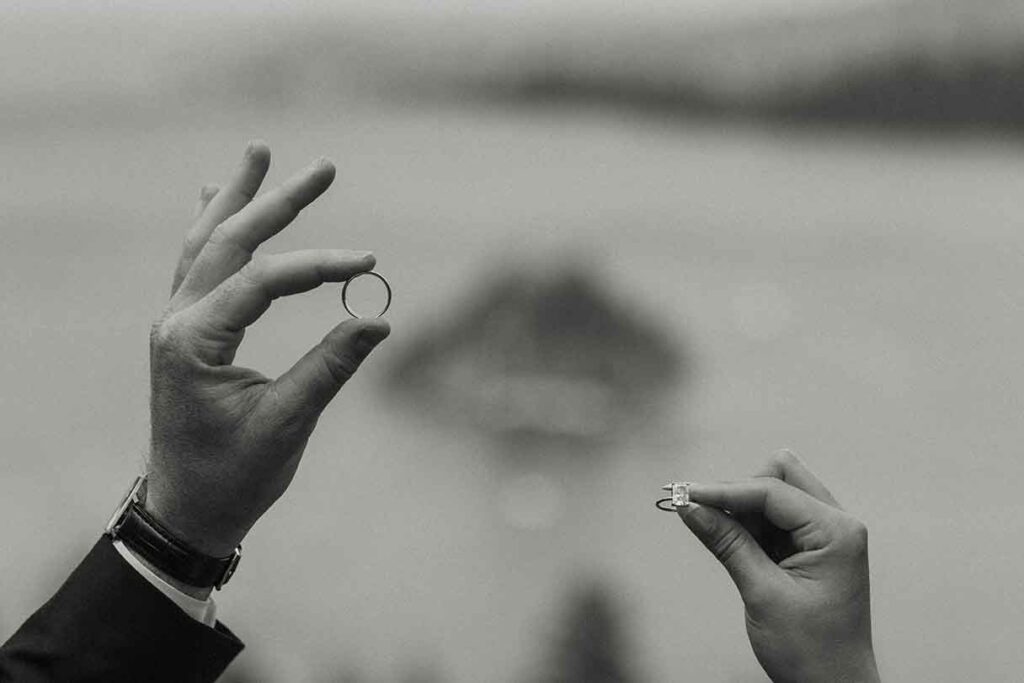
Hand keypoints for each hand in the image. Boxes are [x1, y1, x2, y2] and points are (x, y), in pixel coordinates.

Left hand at [146, 142, 389, 565]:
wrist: (186, 510)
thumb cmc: (235, 475)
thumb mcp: (288, 422)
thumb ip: (330, 366)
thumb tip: (379, 318)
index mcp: (193, 341)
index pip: (262, 280)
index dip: (318, 266)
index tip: (369, 262)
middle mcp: (177, 320)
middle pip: (228, 241)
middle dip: (276, 201)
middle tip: (322, 167)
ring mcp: (175, 323)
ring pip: (205, 243)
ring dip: (235, 198)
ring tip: (257, 152)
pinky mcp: (185, 331)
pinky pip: (196, 264)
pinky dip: (210, 227)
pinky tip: (211, 196)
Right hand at [677, 450, 879, 682]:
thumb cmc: (811, 651)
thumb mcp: (762, 593)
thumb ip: (726, 543)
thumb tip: (690, 506)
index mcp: (837, 532)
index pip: (772, 491)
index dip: (724, 490)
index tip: (683, 494)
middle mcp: (837, 524)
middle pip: (779, 476)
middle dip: (738, 491)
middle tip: (703, 514)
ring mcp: (826, 534)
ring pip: (774, 493)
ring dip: (743, 510)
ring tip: (722, 541)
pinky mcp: (811, 547)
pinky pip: (775, 518)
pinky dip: (750, 525)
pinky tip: (735, 546)